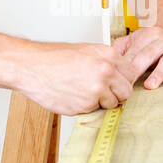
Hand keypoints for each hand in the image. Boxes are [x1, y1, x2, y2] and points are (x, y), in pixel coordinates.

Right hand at [18, 40, 142, 115]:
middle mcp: (105, 72)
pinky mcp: (85, 106)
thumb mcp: (86, 51)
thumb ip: (105, 62)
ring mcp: (96, 90)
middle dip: (117, 94)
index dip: (122, 80)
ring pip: (112, 104)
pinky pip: (94, 111)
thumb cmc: (53, 58)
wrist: (31, 67)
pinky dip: (85, 107)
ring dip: (101, 102)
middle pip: (126, 92)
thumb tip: (119, 75)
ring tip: (82, 91)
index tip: (116, 83)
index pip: (130, 73)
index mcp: (107, 55)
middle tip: (103, 92)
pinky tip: (72, 95)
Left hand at [111, 24, 162, 88]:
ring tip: (149, 86)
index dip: (126, 65)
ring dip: (158, 74)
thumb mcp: (135, 42)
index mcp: (149, 34)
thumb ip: (121, 48)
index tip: (118, 78)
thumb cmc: (153, 45)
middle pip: (150, 54)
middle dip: (139, 69)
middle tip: (129, 84)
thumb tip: (108, 58)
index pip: (136, 50)